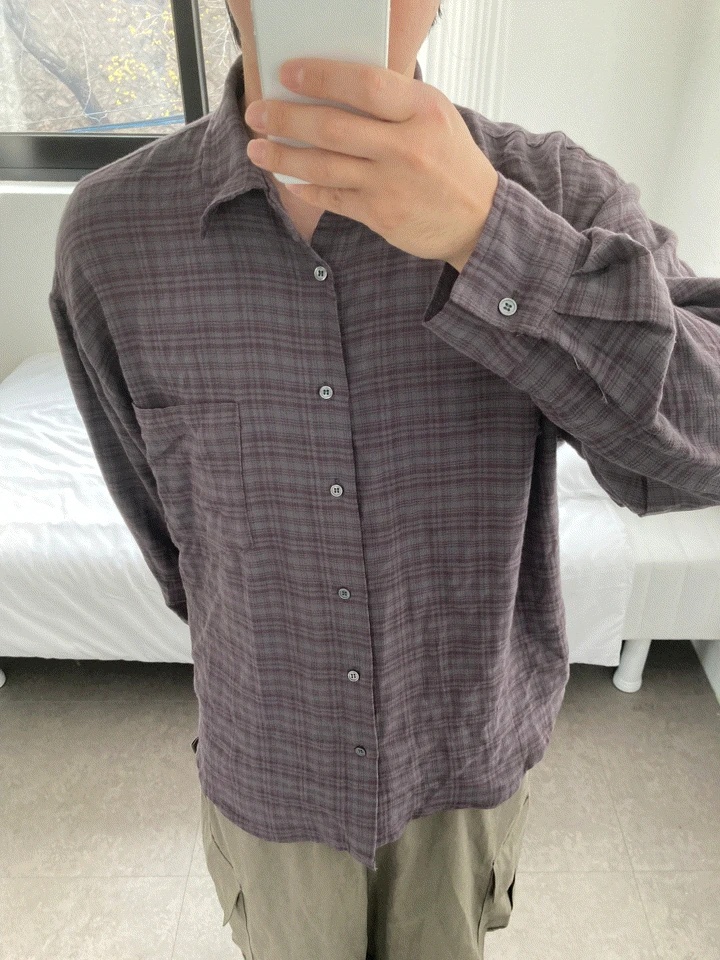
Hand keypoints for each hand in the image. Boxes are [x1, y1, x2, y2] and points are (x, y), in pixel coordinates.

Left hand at [245, 58, 498, 271]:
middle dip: (286, 119)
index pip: (364, 85)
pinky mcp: (382, 215)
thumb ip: (391, 101)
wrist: (477, 217)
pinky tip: (286, 177)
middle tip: (257, 113)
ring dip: (284, 156)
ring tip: (257, 148)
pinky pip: (333, 197)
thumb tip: (328, 86)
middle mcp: (406, 147)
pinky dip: (305, 186)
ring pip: (325, 167)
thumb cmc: (448, 159)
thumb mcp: (432, 115)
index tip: (286, 73)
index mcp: (422, 110)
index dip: (321, 77)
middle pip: (333, 128)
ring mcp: (392, 185)